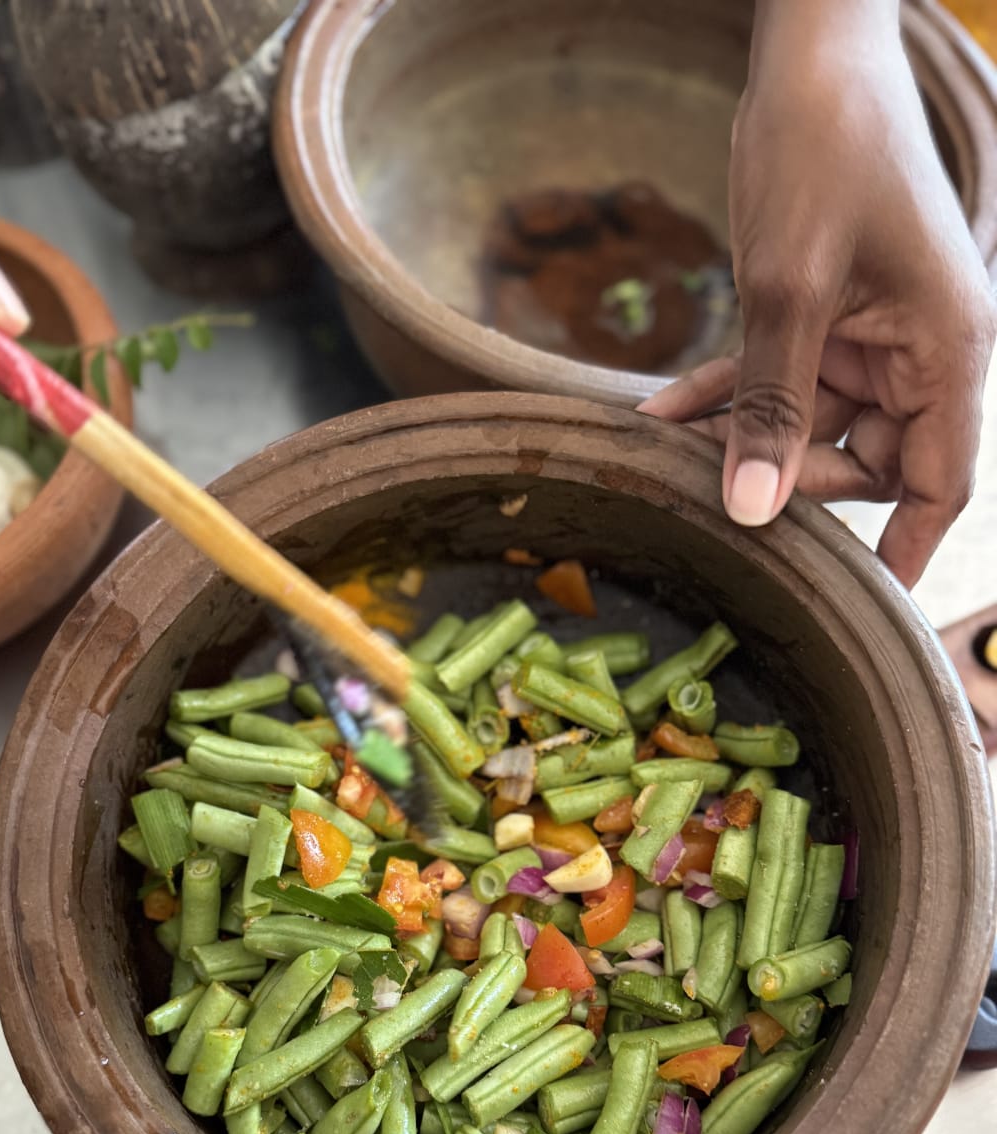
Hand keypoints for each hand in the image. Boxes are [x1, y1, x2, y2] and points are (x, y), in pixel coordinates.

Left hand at [640, 2, 995, 586]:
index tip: (863, 597)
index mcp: (948, 348)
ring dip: (742, 437)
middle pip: (869, 460)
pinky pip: (779, 381)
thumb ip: (771, 406)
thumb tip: (753, 512)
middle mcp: (919, 350)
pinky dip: (727, 397)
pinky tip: (663, 414)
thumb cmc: (825, 153)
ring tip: (672, 446)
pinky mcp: (824, 316)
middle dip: (793, 479)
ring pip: (810, 424)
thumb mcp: (789, 292)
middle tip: (721, 489)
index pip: (941, 477)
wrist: (810, 58)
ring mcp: (871, 335)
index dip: (908, 544)